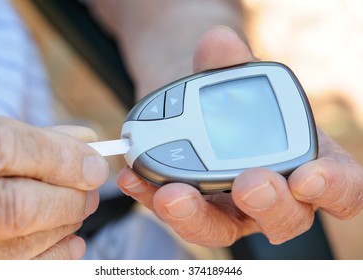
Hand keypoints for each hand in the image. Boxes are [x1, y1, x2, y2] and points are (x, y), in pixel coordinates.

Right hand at [0, 116, 108, 258]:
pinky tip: (71, 241)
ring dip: (65, 224)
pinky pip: (21, 271)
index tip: (95, 165)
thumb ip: (36, 139)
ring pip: (19, 241)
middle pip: (17, 204)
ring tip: (79, 209)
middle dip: (68, 198)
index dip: (59, 155)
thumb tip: (87, 142)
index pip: (2, 147)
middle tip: (91, 192)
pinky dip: (56, 256)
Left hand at [116, 26, 362, 246]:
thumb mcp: (233, 77)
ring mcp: (231, 208)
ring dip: (196, 214)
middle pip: (284, 219)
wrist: (189, 107)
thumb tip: (218, 43)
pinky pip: (177, 213)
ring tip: (172, 192)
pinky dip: (153, 195)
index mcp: (304, 162)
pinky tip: (133, 176)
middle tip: (248, 183)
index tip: (309, 177)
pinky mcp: (194, 210)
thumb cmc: (227, 96)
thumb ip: (229, 63)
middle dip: (269, 206)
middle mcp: (272, 194)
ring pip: (221, 228)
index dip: (333, 189)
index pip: (339, 187)